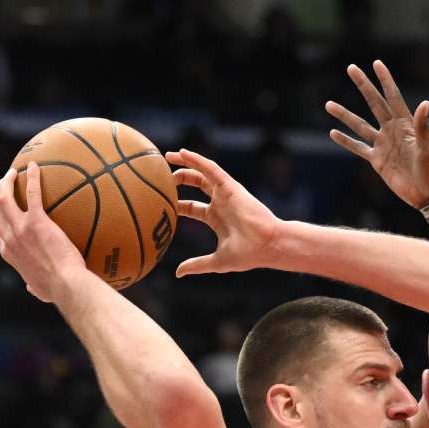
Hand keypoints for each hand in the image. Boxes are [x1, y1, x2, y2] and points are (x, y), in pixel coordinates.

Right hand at [0, 163, 88, 302]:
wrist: (66, 284)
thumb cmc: (57, 290)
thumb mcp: (39, 290)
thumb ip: (33, 286)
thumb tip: (34, 290)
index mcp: (8, 252)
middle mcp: (9, 238)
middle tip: (3, 182)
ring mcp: (20, 229)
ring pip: (3, 198)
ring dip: (6, 182)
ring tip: (13, 172)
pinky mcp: (37, 222)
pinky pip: (32, 194)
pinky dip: (31, 178)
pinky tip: (35, 167)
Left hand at [165, 149, 280, 276]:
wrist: (268, 245)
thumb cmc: (248, 254)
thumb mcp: (217, 260)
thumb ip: (197, 265)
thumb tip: (179, 273)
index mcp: (217, 219)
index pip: (193, 208)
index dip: (178, 205)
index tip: (163, 203)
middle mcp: (221, 203)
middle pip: (196, 185)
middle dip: (179, 179)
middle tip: (161, 177)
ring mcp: (226, 194)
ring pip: (202, 172)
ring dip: (185, 163)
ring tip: (168, 156)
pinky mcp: (230, 186)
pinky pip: (211, 168)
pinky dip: (197, 159)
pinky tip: (182, 153)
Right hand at [325, 60, 428, 208]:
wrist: (428, 194)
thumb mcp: (427, 147)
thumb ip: (422, 126)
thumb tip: (425, 102)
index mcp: (406, 124)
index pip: (393, 97)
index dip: (385, 80)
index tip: (376, 63)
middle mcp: (392, 130)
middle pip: (374, 103)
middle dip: (363, 86)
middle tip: (351, 68)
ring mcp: (383, 145)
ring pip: (360, 126)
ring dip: (345, 115)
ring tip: (328, 104)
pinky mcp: (377, 161)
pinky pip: (358, 148)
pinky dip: (346, 141)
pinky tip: (333, 133)